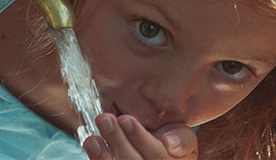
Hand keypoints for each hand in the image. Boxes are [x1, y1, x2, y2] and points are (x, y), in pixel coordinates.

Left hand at [83, 113, 197, 158]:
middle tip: (104, 119)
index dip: (140, 138)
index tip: (125, 119)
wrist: (161, 149)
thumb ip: (182, 140)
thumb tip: (169, 143)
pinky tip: (91, 145)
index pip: (156, 155)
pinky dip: (98, 159)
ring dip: (102, 156)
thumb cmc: (172, 140)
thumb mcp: (184, 138)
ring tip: (92, 138)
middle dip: (118, 141)